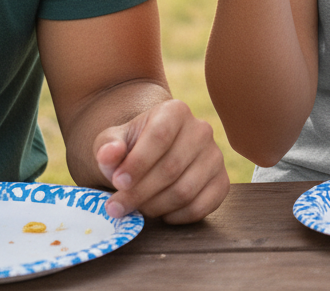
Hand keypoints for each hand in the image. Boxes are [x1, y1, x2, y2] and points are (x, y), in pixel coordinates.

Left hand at [94, 99, 229, 223]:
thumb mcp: (112, 142)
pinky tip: (160, 212)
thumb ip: (108, 147)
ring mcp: (215, 155)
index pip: (160, 135)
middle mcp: (201, 129)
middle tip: (116, 207)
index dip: (138, 163)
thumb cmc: (130, 148)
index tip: (118, 183)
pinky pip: (201, 207)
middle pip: (172, 167)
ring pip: (185, 190)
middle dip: (139, 193)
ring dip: (154, 207)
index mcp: (175, 111)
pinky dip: (176, 217)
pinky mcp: (222, 181)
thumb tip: (110, 154)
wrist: (153, 157)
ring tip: (137, 208)